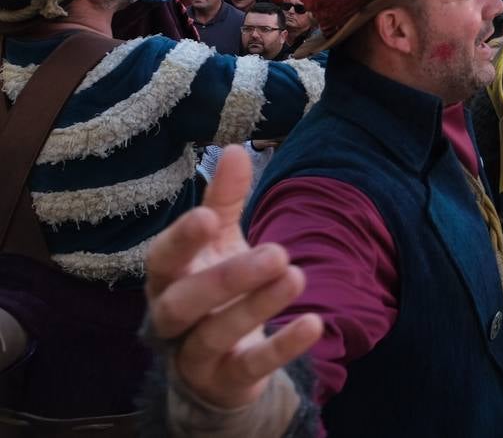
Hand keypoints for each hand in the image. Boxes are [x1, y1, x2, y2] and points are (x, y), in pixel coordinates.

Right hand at [144, 145, 321, 409]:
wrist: (214, 363)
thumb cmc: (212, 288)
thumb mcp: (218, 243)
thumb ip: (225, 200)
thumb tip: (235, 148)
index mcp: (167, 279)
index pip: (163, 259)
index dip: (181, 239)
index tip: (209, 215)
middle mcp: (172, 319)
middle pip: (186, 301)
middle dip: (228, 277)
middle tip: (277, 252)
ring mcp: (195, 355)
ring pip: (215, 334)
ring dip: (257, 306)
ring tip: (296, 275)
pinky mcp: (226, 380)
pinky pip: (250, 367)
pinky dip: (281, 348)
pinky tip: (314, 323)